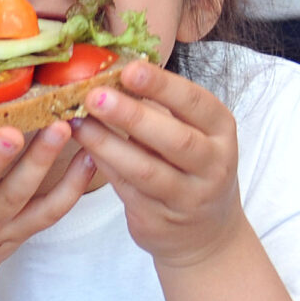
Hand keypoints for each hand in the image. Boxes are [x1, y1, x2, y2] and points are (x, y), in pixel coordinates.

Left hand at [70, 60, 242, 269]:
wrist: (204, 231)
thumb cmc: (189, 166)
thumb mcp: (192, 133)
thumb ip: (161, 108)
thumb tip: (113, 72)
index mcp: (221, 131)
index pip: (197, 103)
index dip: (163, 86)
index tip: (129, 69)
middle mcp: (213, 164)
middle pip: (176, 139)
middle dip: (132, 116)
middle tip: (94, 96)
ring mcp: (188, 195)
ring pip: (146, 170)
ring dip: (108, 144)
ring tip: (78, 123)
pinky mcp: (160, 218)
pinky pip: (127, 189)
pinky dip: (103, 166)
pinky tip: (82, 147)